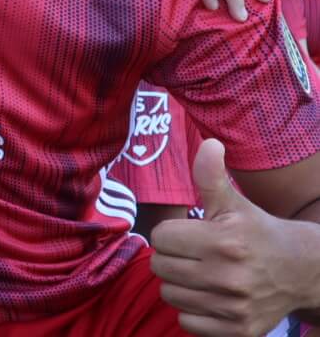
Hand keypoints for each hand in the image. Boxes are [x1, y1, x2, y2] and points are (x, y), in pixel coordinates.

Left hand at [150, 139, 319, 334]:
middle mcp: (228, 277)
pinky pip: (187, 323)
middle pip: (160, 267)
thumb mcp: (233, 202)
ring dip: (179, 284)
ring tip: (200, 273)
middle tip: (192, 253)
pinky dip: (192, 311)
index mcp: (224, 241)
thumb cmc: (257, 231)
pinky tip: (208, 295)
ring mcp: (233, 306)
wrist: (300, 271)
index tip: (189, 232)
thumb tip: (208, 143)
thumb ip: (211, 176)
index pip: (160, 237)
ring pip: (170, 295)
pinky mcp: (238, 330)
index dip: (171, 232)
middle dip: (171, 257)